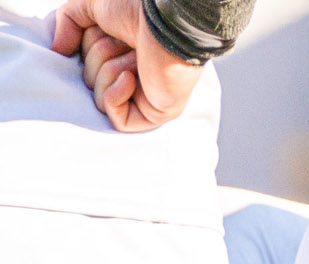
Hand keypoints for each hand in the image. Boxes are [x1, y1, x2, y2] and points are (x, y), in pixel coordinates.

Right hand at [51, 0, 204, 132]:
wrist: (164, 21)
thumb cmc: (135, 9)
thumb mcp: (89, 5)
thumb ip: (67, 21)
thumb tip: (58, 51)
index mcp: (122, 54)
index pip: (85, 62)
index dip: (87, 45)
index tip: (106, 30)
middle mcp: (136, 76)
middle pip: (90, 81)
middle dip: (100, 56)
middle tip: (126, 43)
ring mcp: (147, 97)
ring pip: (100, 99)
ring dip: (111, 70)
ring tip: (136, 56)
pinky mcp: (156, 114)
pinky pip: (118, 120)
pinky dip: (115, 95)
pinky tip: (132, 76)